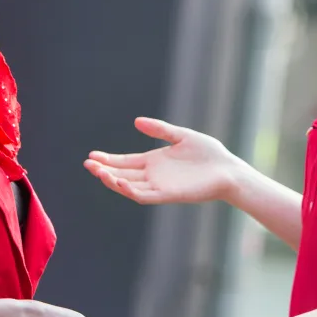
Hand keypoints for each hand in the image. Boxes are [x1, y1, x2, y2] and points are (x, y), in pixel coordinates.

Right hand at [85, 118, 245, 205]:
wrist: (228, 170)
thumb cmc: (209, 154)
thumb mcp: (181, 136)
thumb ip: (160, 129)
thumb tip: (137, 121)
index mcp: (154, 162)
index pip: (125, 162)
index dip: (108, 160)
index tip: (92, 155)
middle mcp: (153, 176)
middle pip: (122, 174)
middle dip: (104, 170)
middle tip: (88, 163)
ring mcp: (159, 187)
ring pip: (129, 187)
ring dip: (113, 181)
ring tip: (98, 172)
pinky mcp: (168, 195)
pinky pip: (145, 195)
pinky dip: (130, 190)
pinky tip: (120, 181)